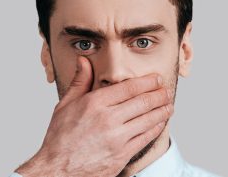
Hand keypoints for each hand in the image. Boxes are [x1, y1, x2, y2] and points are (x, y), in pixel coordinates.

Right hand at [16, 56, 172, 176]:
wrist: (58, 169)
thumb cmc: (60, 138)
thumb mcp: (64, 105)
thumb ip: (79, 82)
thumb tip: (84, 61)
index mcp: (95, 103)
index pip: (129, 88)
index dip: (148, 82)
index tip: (156, 78)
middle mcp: (109, 119)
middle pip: (143, 102)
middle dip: (159, 94)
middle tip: (167, 90)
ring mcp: (117, 138)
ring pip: (148, 119)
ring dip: (162, 110)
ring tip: (169, 104)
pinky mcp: (122, 154)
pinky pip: (145, 138)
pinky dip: (156, 128)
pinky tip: (160, 122)